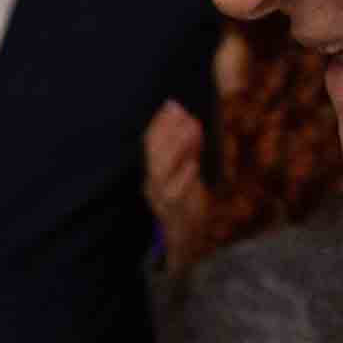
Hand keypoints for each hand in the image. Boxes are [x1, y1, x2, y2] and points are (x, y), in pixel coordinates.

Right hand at [142, 97, 210, 264]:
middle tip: (180, 112)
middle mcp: (152, 184)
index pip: (149, 143)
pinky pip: (176, 193)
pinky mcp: (175, 212)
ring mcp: (162, 198)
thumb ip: (187, 146)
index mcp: (153, 171)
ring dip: (177, 148)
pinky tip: (193, 163)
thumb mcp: (186, 168)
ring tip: (190, 130)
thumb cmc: (187, 199)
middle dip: (166, 131)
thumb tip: (186, 116)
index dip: (159, 123)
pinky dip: (184, 176)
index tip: (171, 104)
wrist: (187, 237)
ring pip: (162, 172)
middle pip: (153, 154)